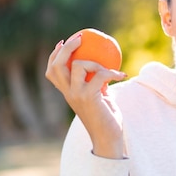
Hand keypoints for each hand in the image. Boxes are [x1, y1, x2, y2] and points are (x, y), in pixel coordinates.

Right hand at [45, 34, 126, 157]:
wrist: (108, 138)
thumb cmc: (107, 118)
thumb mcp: (100, 97)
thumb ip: (97, 83)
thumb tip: (105, 67)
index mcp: (67, 93)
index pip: (52, 71)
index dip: (54, 55)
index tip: (62, 42)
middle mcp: (68, 93)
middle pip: (57, 65)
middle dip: (66, 48)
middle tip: (79, 37)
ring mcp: (76, 95)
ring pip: (77, 65)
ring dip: (95, 62)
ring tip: (108, 65)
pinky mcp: (88, 97)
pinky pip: (100, 75)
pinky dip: (112, 73)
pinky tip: (122, 75)